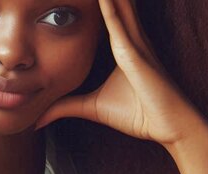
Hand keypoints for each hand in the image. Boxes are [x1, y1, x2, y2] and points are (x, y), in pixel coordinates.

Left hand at [35, 0, 207, 148]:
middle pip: (112, 3)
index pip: (105, 12)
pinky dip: (108, 6)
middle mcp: (130, 38)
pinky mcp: (134, 53)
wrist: (170, 127)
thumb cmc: (139, 115)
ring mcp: (133, 42)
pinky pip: (117, 23)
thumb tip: (37, 119)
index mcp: (123, 45)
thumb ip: (66, 107)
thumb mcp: (92, 108)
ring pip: (116, 6)